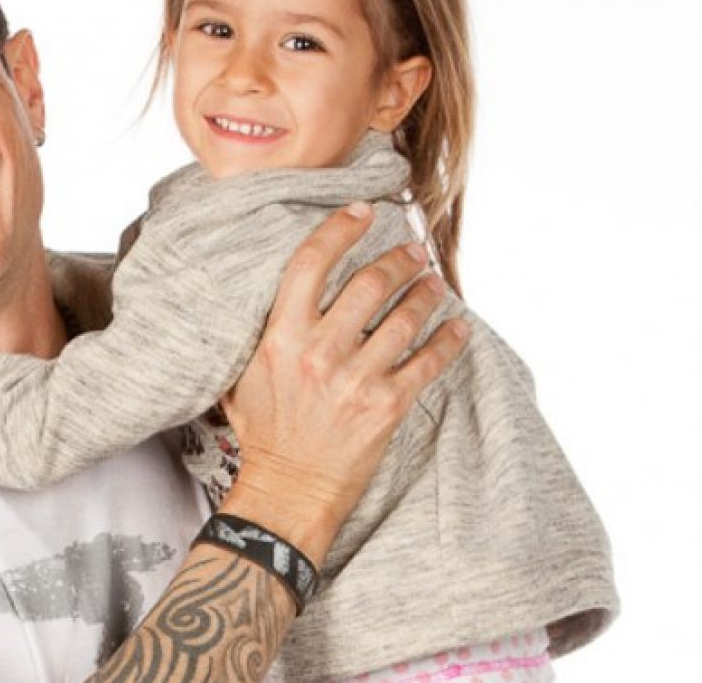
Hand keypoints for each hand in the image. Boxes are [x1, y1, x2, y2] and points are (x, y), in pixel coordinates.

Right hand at [219, 203, 469, 563]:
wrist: (287, 489)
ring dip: (425, 294)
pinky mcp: (386, 406)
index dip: (340, 229)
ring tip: (434, 283)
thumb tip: (279, 295)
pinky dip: (447, 342)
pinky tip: (458, 329)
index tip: (361, 212)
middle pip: (368, 284)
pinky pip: (427, 363)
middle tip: (412, 252)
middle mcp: (319, 352)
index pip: (311, 263)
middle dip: (397, 260)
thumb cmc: (264, 433)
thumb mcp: (244, 376)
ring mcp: (355, 379)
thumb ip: (262, 334)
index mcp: (281, 337)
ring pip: (404, 318)